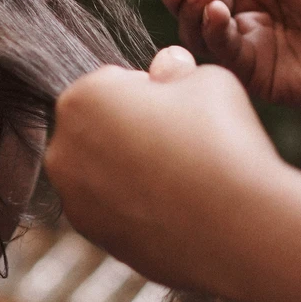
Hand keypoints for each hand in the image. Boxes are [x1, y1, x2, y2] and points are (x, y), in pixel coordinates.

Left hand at [45, 47, 287, 294]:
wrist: (238, 228)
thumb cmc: (221, 141)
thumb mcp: (206, 79)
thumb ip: (176, 68)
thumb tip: (167, 64)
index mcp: (81, 98)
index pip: (112, 83)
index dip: (151, 92)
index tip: (181, 110)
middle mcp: (63, 149)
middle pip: (100, 127)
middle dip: (132, 130)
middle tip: (182, 144)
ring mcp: (75, 199)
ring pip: (104, 170)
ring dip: (132, 169)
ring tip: (182, 178)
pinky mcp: (94, 237)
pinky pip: (114, 208)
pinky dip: (137, 205)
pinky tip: (175, 209)